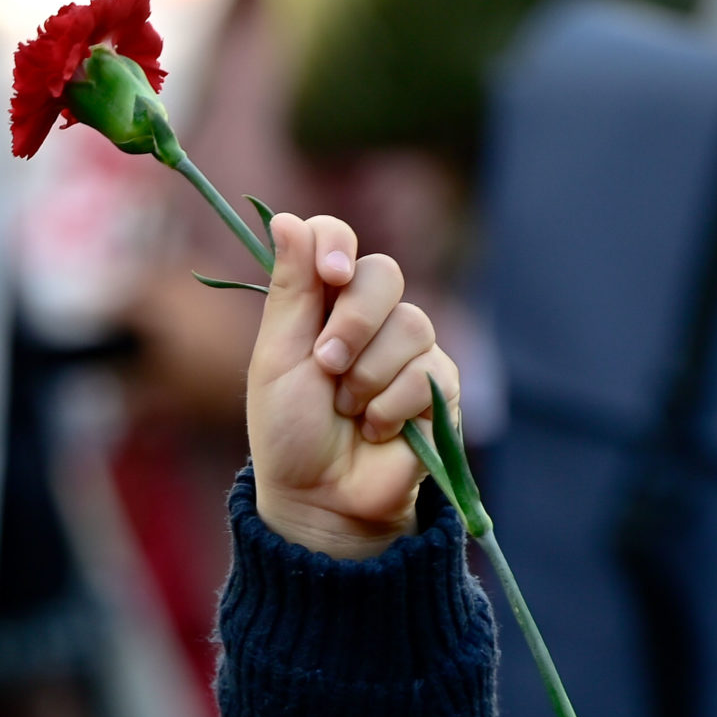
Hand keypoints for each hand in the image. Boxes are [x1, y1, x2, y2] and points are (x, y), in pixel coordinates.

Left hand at [245, 213, 459, 559]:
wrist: (319, 498)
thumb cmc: (288, 432)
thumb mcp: (276, 359)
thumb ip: (289, 291)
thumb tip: (286, 218)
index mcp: (320, 302)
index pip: (336, 239)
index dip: (337, 247)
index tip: (331, 275)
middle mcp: (368, 317)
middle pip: (383, 274)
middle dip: (352, 323)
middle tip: (327, 366)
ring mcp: (408, 348)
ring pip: (409, 325)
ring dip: (367, 377)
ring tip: (348, 412)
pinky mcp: (439, 384)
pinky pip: (427, 372)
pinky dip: (390, 406)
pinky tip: (376, 430)